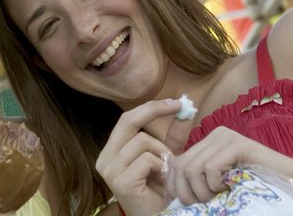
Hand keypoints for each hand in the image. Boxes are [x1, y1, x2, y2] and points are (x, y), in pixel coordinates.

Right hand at [96, 99, 181, 215]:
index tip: (175, 102)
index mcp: (112, 150)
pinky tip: (163, 180)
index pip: (127, 119)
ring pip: (142, 141)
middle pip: (129, 121)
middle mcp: (105, 158)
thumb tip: (187, 107)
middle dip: (155, 110)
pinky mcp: (121, 182)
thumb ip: (174, 134)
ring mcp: (110, 171)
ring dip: (162, 153)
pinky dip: (161, 167)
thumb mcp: (168, 156)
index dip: (150, 107)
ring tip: (167, 169)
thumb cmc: (161, 190)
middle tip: (178, 106)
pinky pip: (147, 159)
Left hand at [166, 127, 292, 204]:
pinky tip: (229, 187)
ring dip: (203, 192)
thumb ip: (199, 182)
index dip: (174, 188)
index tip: (184, 204)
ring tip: (218, 197)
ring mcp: (226, 137)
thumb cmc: (257, 187)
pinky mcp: (238, 144)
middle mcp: (215, 135)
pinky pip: (211, 168)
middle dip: (187, 193)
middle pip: (181, 166)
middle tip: (203, 205)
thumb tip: (169, 194)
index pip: (176, 164)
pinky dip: (216, 185)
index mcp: (208, 143)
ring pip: (193, 168)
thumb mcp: (221, 184)